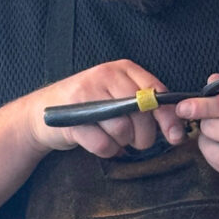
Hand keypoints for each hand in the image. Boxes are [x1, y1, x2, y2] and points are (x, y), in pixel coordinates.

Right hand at [26, 60, 186, 157]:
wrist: (42, 113)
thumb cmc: (89, 106)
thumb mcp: (118, 95)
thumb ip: (146, 104)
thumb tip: (176, 126)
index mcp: (121, 68)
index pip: (155, 91)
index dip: (168, 116)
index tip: (176, 135)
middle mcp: (104, 76)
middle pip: (141, 113)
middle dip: (143, 136)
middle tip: (133, 140)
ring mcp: (85, 96)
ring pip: (123, 130)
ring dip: (121, 143)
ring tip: (112, 137)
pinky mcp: (71, 118)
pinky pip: (103, 145)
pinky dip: (105, 150)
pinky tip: (98, 142)